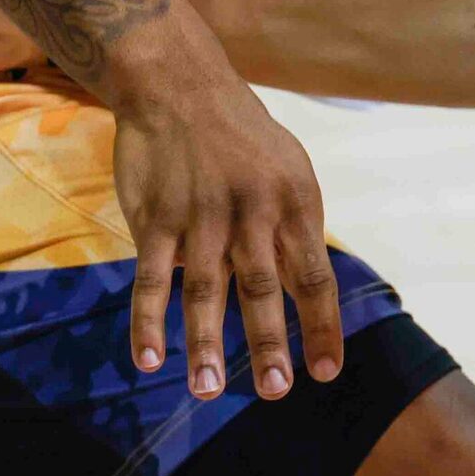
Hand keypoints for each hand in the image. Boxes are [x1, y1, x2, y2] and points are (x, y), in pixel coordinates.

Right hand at [104, 34, 343, 403]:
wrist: (179, 84)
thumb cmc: (241, 135)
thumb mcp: (287, 169)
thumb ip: (292, 229)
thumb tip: (302, 292)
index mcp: (294, 199)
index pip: (313, 274)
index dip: (321, 325)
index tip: (325, 371)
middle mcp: (251, 209)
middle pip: (262, 286)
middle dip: (269, 343)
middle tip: (276, 391)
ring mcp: (201, 214)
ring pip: (205, 290)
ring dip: (205, 345)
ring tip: (210, 391)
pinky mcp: (156, 217)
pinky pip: (152, 277)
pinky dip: (149, 321)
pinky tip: (151, 359)